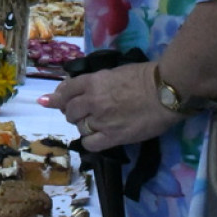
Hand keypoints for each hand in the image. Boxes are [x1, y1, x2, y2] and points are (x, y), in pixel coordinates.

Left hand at [38, 62, 182, 150]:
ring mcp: (102, 120)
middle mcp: (92, 101)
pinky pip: (90, 144)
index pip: (66, 90)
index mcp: (92, 82)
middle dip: (71, 112)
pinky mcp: (114, 137)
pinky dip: (89, 141)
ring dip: (83, 126)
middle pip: (69, 111)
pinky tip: (95, 139)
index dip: (57, 97)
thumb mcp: (114, 72)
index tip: (50, 100)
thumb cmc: (145, 77)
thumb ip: (95, 81)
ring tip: (94, 124)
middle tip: (79, 114)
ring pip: (79, 127)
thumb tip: (77, 86)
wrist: (166, 92)